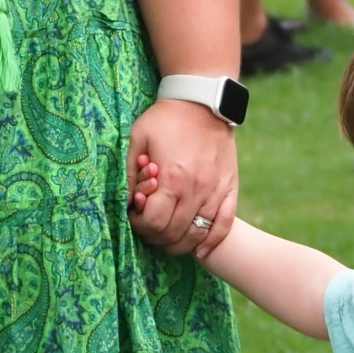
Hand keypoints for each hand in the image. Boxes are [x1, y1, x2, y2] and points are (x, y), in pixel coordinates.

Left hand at [126, 99, 237, 258]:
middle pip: (174, 233)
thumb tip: (124, 203)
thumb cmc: (165, 119)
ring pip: (198, 234)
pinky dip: (212, 242)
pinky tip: (201, 250)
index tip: (135, 216)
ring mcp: (216, 190)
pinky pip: (224, 224)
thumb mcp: (137, 140)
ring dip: (179, 243)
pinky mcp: (230, 188)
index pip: (153, 223)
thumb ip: (129, 174)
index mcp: (172, 179)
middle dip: (155, 236)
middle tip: (148, 227)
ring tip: (167, 237)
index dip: (139, 226)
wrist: (201, 102)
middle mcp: (196, 189)